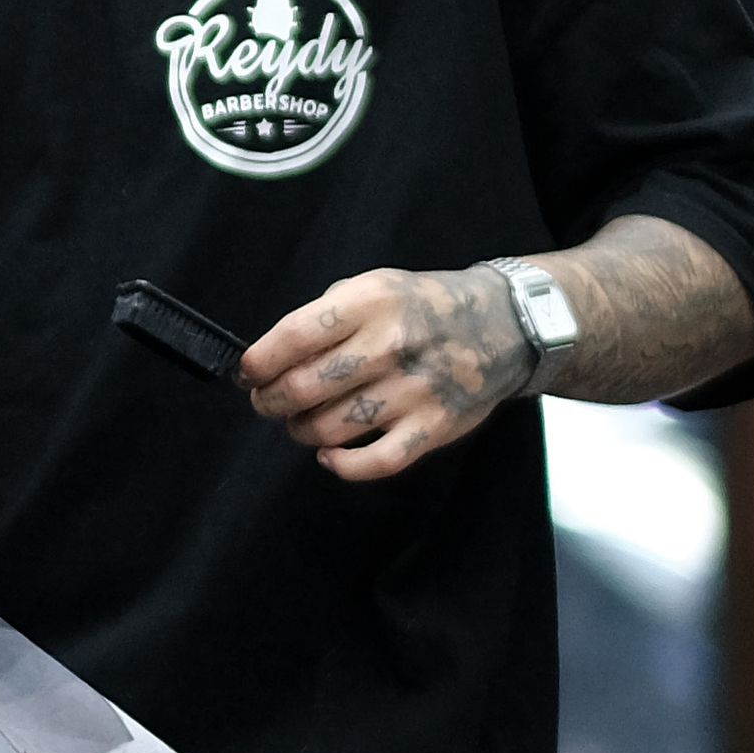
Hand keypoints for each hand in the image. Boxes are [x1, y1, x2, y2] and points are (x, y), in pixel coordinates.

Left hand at [240, 265, 536, 484]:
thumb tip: (269, 358)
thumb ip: (324, 317)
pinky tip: (330, 456)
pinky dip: (343, 466)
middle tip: (267, 402)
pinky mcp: (436, 427)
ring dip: (302, 431)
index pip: (294, 336)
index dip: (258, 362)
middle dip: (270, 401)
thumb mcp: (374, 286)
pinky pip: (377, 462)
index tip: (248, 373)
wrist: (505, 324)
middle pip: (304, 388)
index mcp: (371, 302)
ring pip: (331, 428)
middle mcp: (392, 344)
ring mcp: (415, 390)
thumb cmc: (423, 306)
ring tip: (299, 422)